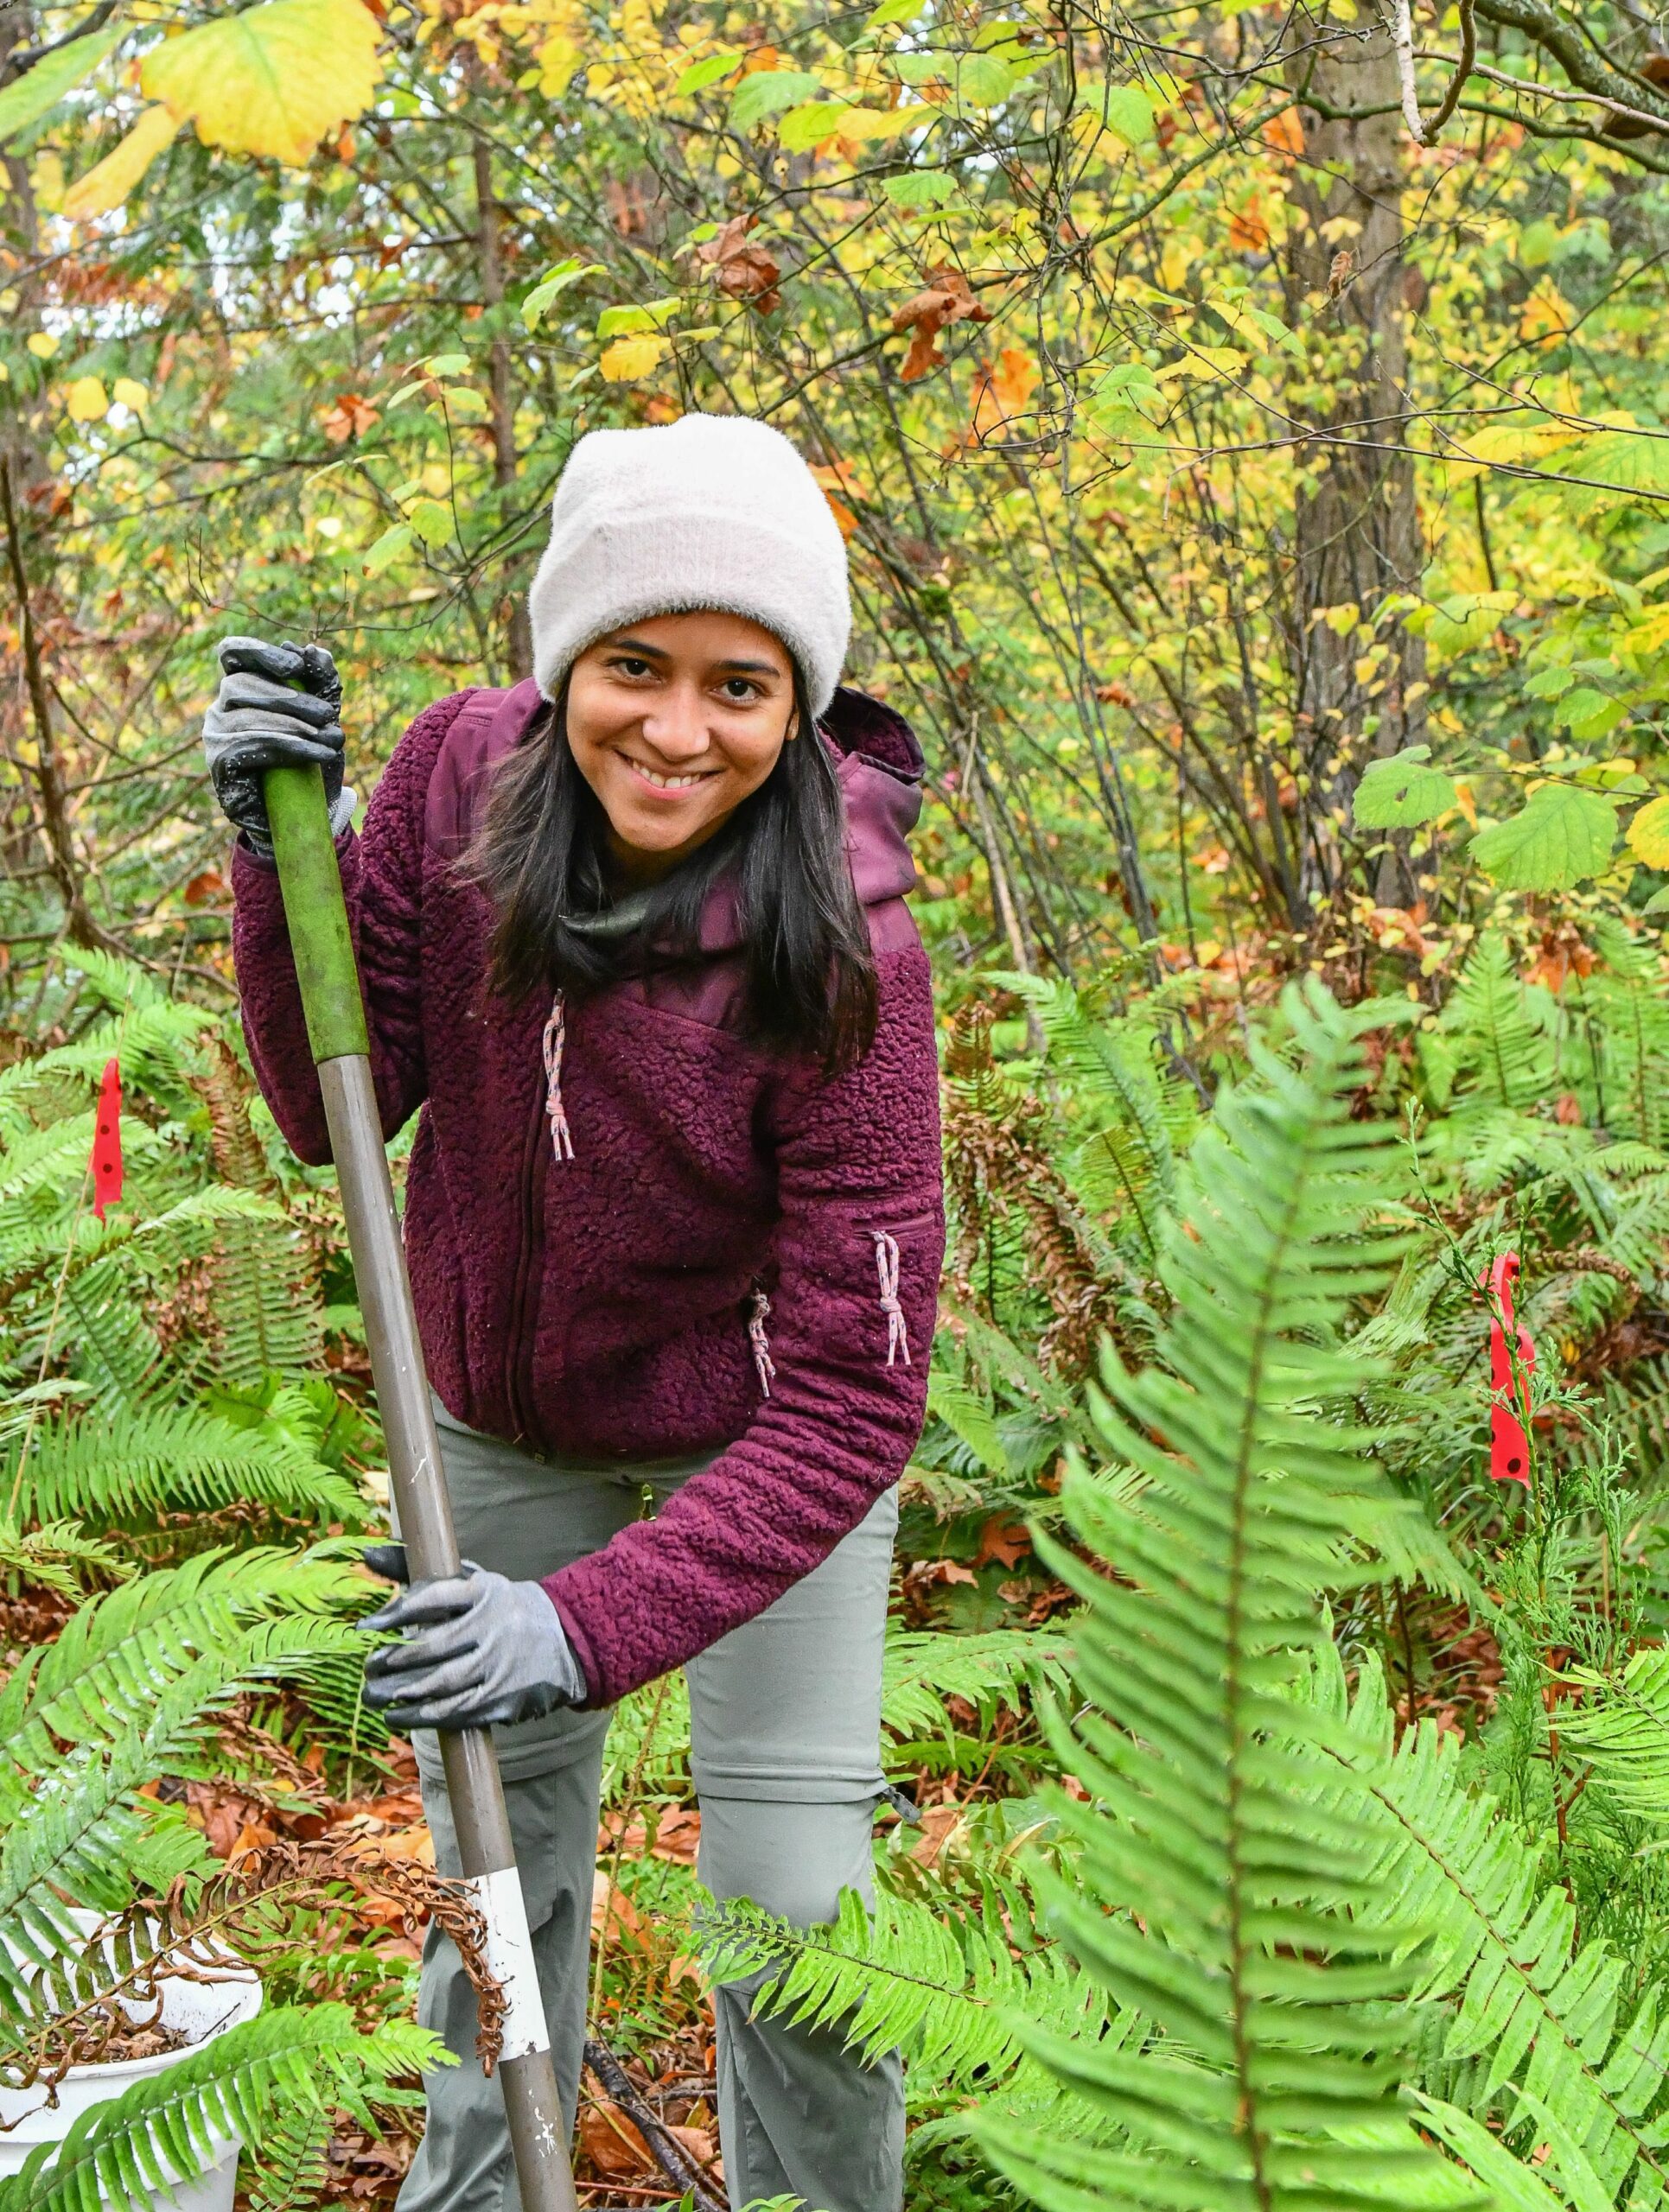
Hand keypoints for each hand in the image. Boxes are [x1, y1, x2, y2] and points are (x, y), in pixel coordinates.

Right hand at [203, 635, 353, 857]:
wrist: (303, 813)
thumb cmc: (309, 760)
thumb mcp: (323, 720)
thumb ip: (322, 684)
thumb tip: (316, 651)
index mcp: (241, 688)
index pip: (233, 654)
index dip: (259, 653)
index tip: (296, 666)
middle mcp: (220, 709)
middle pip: (241, 684)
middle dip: (291, 698)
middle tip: (329, 715)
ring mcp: (215, 737)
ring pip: (248, 718)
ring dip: (297, 727)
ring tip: (333, 740)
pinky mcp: (220, 765)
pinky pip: (251, 747)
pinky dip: (290, 748)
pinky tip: (317, 753)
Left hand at [360, 1543, 587, 1730]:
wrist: (569, 1641)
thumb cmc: (502, 1609)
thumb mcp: (471, 1583)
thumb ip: (418, 1572)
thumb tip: (367, 1555)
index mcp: (485, 1591)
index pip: (434, 1598)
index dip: (395, 1614)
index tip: (365, 1628)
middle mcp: (495, 1627)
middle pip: (434, 1645)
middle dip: (394, 1659)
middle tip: (368, 1668)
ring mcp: (501, 1666)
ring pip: (443, 1684)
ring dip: (403, 1693)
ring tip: (375, 1695)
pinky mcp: (504, 1700)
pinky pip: (457, 1712)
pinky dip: (422, 1716)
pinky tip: (399, 1714)